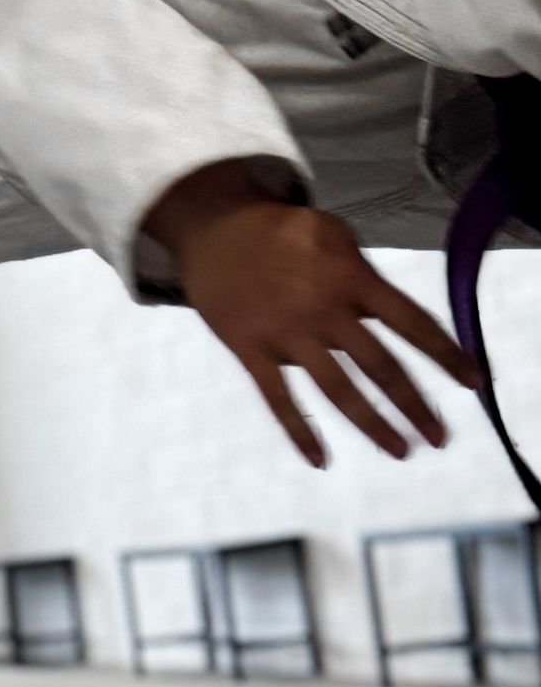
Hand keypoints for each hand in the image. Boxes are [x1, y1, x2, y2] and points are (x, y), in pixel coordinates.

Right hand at [142, 164, 480, 466]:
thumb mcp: (331, 233)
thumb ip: (362, 274)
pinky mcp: (251, 350)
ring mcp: (287, 333)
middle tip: (438, 438)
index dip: (446, 354)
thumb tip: (388, 318)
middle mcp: (326, 311)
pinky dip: (298, 432)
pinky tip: (319, 460)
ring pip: (338, 390)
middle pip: (382, 367)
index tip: (473, 382)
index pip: (412, 322)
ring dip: (372, 424)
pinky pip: (278, 399)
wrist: (214, 226)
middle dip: (415, 406)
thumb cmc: (280, 230)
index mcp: (352, 278)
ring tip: (399, 451)